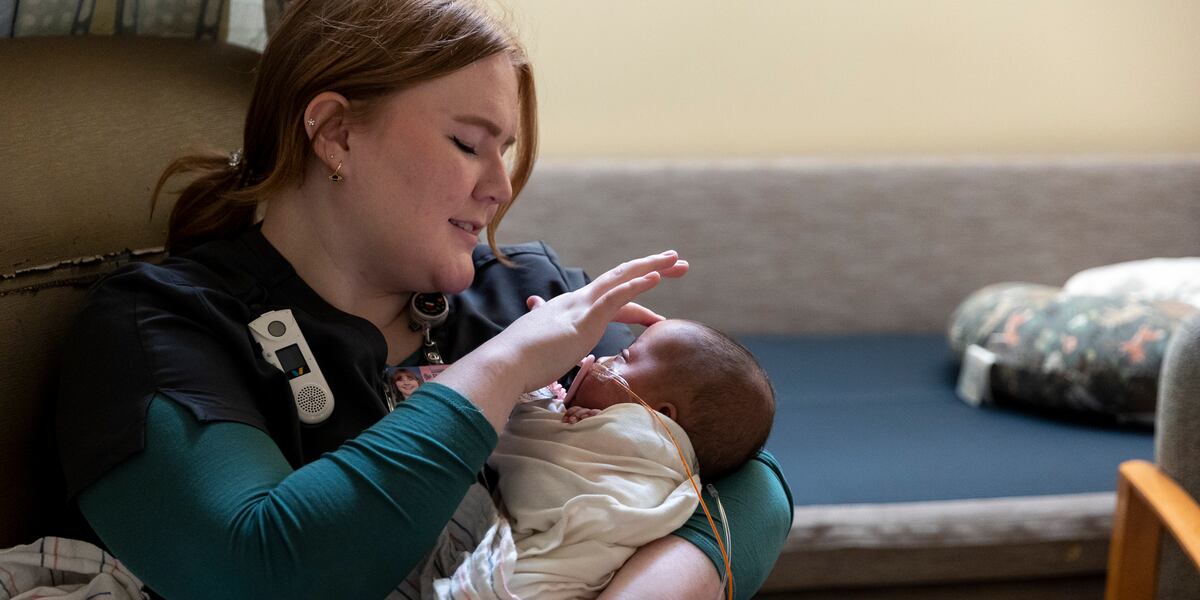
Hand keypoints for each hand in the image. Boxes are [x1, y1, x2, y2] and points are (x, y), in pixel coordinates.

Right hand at [432, 251, 686, 430]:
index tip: (657, 313)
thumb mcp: (544, 351)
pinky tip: (656, 277)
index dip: (636, 299)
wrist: (505, 365)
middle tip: (678, 263)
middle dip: (651, 268)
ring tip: (676, 261)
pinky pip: (615, 296)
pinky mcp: (584, 319)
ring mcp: (581, 308)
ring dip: (652, 267)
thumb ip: (551, 345)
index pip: (610, 300)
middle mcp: (577, 301)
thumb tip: (552, 351)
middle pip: (620, 279)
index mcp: (570, 310)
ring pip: (622, 279)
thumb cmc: (521, 364)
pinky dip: (637, 285)